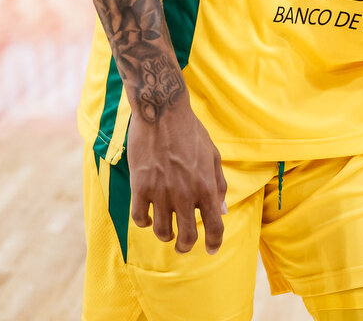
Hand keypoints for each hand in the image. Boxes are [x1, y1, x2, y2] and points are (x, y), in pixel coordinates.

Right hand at [125, 100, 227, 254]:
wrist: (162, 112)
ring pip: (161, 231)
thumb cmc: (191, 132)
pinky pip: (139, 218)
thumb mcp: (213, 155)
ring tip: (166, 232)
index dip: (215, 242)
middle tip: (183, 245)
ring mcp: (161, 192)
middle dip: (186, 246)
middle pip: (187, 236)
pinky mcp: (140, 187)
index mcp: (206, 186)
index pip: (215, 225)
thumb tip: (223, 210)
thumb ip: (219, 184)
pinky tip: (148, 217)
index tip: (212, 249)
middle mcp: (185, 193)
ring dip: (165, 235)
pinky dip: (145, 223)